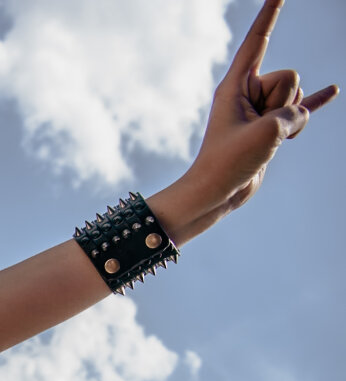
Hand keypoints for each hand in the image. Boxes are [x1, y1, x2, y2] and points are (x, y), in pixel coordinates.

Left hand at [175, 0, 337, 241]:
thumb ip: (293, 115)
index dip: (270, 14)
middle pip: (289, 78)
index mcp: (235, 85)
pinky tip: (334, 90)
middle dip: (282, 102)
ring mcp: (261, 110)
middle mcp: (247, 93)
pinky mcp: (271, 128)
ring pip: (296, 99)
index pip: (257, 40)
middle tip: (254, 129)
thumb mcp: (267, 133)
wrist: (215, 194)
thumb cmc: (229, 163)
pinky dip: (316, 101)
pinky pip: (301, 108)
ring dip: (289, 121)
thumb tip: (299, 117)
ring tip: (260, 142)